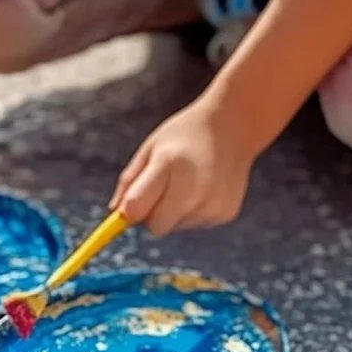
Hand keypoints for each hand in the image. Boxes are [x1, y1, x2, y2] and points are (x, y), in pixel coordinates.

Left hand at [110, 97, 257, 236]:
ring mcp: (214, 203)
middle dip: (151, 214)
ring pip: (175, 227)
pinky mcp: (225, 213)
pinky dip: (192, 212)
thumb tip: (116, 213)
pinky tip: (204, 188)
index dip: (128, 212)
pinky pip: (192, 224)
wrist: (234, 124)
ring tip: (188, 182)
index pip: (136, 208)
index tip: (126, 210)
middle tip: (161, 189)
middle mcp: (195, 187)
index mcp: (170, 164)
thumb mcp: (150, 149)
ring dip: (173, 211)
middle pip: (156, 226)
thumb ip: (129, 182)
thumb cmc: (184, 136)